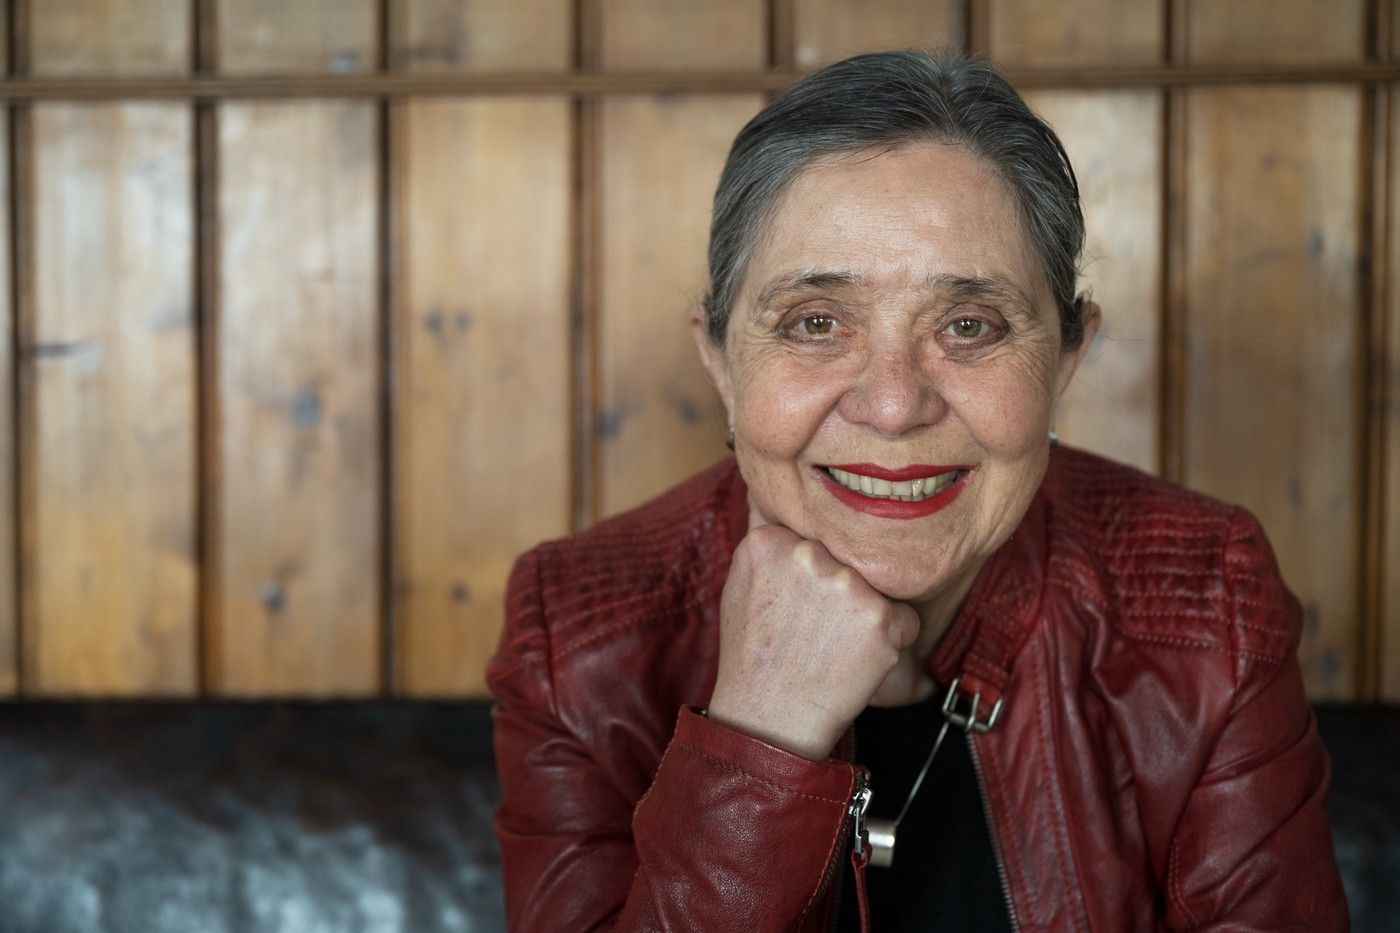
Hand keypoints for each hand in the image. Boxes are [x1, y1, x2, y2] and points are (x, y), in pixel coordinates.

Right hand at [705, 502, 932, 760]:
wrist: (768, 717)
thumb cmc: (753, 654)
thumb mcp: (740, 581)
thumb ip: (762, 531)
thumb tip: (768, 486)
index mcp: (771, 540)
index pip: (819, 532)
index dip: (818, 566)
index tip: (802, 597)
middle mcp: (808, 554)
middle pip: (853, 555)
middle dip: (844, 585)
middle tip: (816, 626)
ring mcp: (846, 584)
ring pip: (882, 583)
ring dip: (868, 610)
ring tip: (833, 643)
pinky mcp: (880, 618)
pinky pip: (906, 617)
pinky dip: (891, 639)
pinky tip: (854, 658)